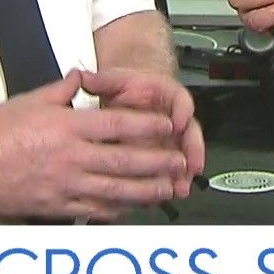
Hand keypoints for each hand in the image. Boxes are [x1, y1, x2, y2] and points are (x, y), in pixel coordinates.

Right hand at [0, 71, 189, 221]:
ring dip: (147, 190)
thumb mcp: (31, 99)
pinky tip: (132, 208)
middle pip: (126, 160)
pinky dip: (118, 209)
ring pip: (117, 190)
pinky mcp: (55, 205)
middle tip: (180, 161)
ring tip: (167, 189)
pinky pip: (95, 210)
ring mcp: (64, 185)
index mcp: (67, 126)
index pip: (119, 125)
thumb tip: (81, 76)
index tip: (167, 126)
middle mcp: (70, 157)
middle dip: (158, 162)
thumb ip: (63, 90)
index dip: (148, 126)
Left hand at [80, 67, 205, 198]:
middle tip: (188, 165)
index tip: (177, 123)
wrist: (133, 94)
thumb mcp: (114, 80)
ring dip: (183, 173)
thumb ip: (101, 80)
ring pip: (184, 155)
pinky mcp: (166, 154)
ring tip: (180, 188)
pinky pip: (171, 168)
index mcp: (168, 95)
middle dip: (190, 151)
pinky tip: (164, 196)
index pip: (181, 102)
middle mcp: (176, 118)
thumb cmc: (127, 88)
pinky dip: (169, 183)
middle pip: (189, 134)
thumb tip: (83, 77)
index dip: (181, 112)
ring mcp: (173, 138)